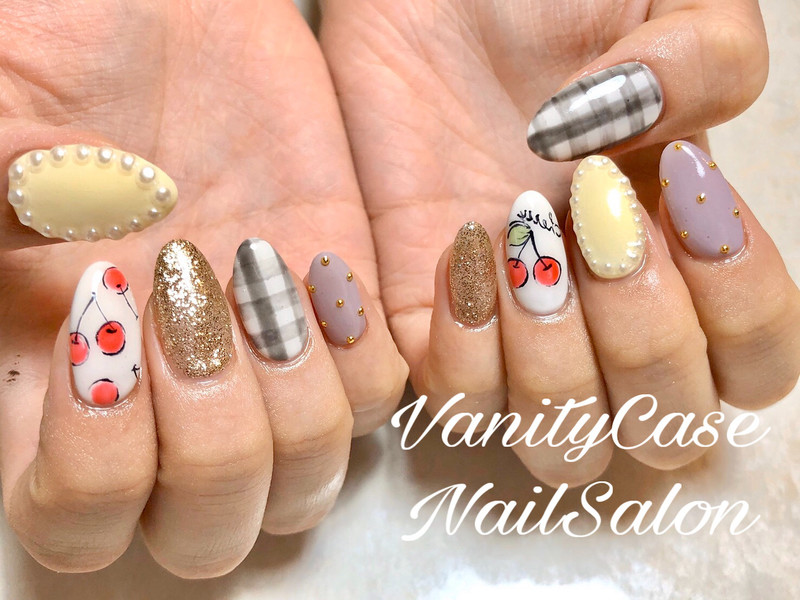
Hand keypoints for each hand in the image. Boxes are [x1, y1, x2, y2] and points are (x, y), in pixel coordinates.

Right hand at [0, 0, 405, 576]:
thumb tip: (30, 242)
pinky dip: (361, 349)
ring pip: (307, 478)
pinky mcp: (337, 314)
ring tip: (258, 278)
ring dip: (295, 400)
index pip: (81, 522)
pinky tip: (321, 266)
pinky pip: (380, 392)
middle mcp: (170, 395)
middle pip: (213, 529)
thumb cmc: (63, 52)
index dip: (96, 467)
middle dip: (214, 443)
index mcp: (61, 378)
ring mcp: (265, 362)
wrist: (168, 15)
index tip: (103, 314)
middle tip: (190, 309)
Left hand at [320, 0, 799, 482]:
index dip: (736, 309)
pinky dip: (468, 348)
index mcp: (679, 255)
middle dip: (643, 340)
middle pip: (663, 430)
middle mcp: (601, 313)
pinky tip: (463, 246)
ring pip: (561, 446)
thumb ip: (709, 64)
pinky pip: (457, 404)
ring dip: (557, 362)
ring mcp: (512, 329)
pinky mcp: (426, 322)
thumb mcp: (668, 1)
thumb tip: (643, 157)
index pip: (751, 367)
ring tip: (526, 241)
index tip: (676, 198)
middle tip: (599, 225)